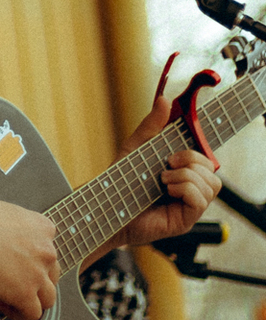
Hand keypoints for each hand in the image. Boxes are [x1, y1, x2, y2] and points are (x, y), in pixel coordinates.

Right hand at [0, 196, 59, 319]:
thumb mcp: (1, 213)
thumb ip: (12, 228)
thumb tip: (2, 237)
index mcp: (42, 227)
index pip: (47, 251)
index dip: (30, 260)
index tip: (12, 263)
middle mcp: (46, 250)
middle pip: (51, 274)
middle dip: (34, 280)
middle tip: (12, 281)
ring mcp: (38, 273)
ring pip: (48, 298)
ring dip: (30, 299)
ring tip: (7, 297)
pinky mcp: (25, 293)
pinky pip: (33, 314)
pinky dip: (17, 313)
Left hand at [117, 90, 220, 249]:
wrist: (107, 206)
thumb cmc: (121, 180)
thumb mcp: (136, 147)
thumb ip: (152, 125)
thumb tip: (165, 100)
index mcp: (182, 171)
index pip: (206, 157)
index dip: (204, 146)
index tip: (189, 139)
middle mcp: (190, 188)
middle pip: (212, 169)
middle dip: (191, 159)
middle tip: (167, 162)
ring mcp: (189, 205)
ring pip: (211, 184)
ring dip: (185, 175)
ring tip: (163, 179)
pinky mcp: (186, 220)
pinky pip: (201, 199)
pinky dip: (185, 189)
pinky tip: (167, 190)